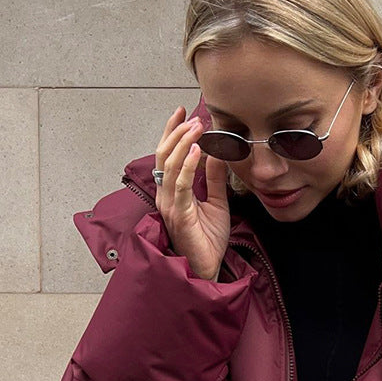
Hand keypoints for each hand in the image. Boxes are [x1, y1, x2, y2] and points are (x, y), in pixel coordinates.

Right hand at [153, 107, 231, 279]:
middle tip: (193, 117)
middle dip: (177, 132)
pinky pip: (180, 185)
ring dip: (183, 143)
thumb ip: (215, 178)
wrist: (207, 267)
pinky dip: (187, 166)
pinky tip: (198, 151)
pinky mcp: (179, 214)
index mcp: (171, 191)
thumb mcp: (217, 202)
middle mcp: (165, 195)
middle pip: (163, 155)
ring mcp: (169, 205)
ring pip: (169, 165)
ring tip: (196, 128)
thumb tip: (218, 152)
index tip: (181, 112)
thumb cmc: (208, 240)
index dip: (171, 132)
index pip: (167, 155)